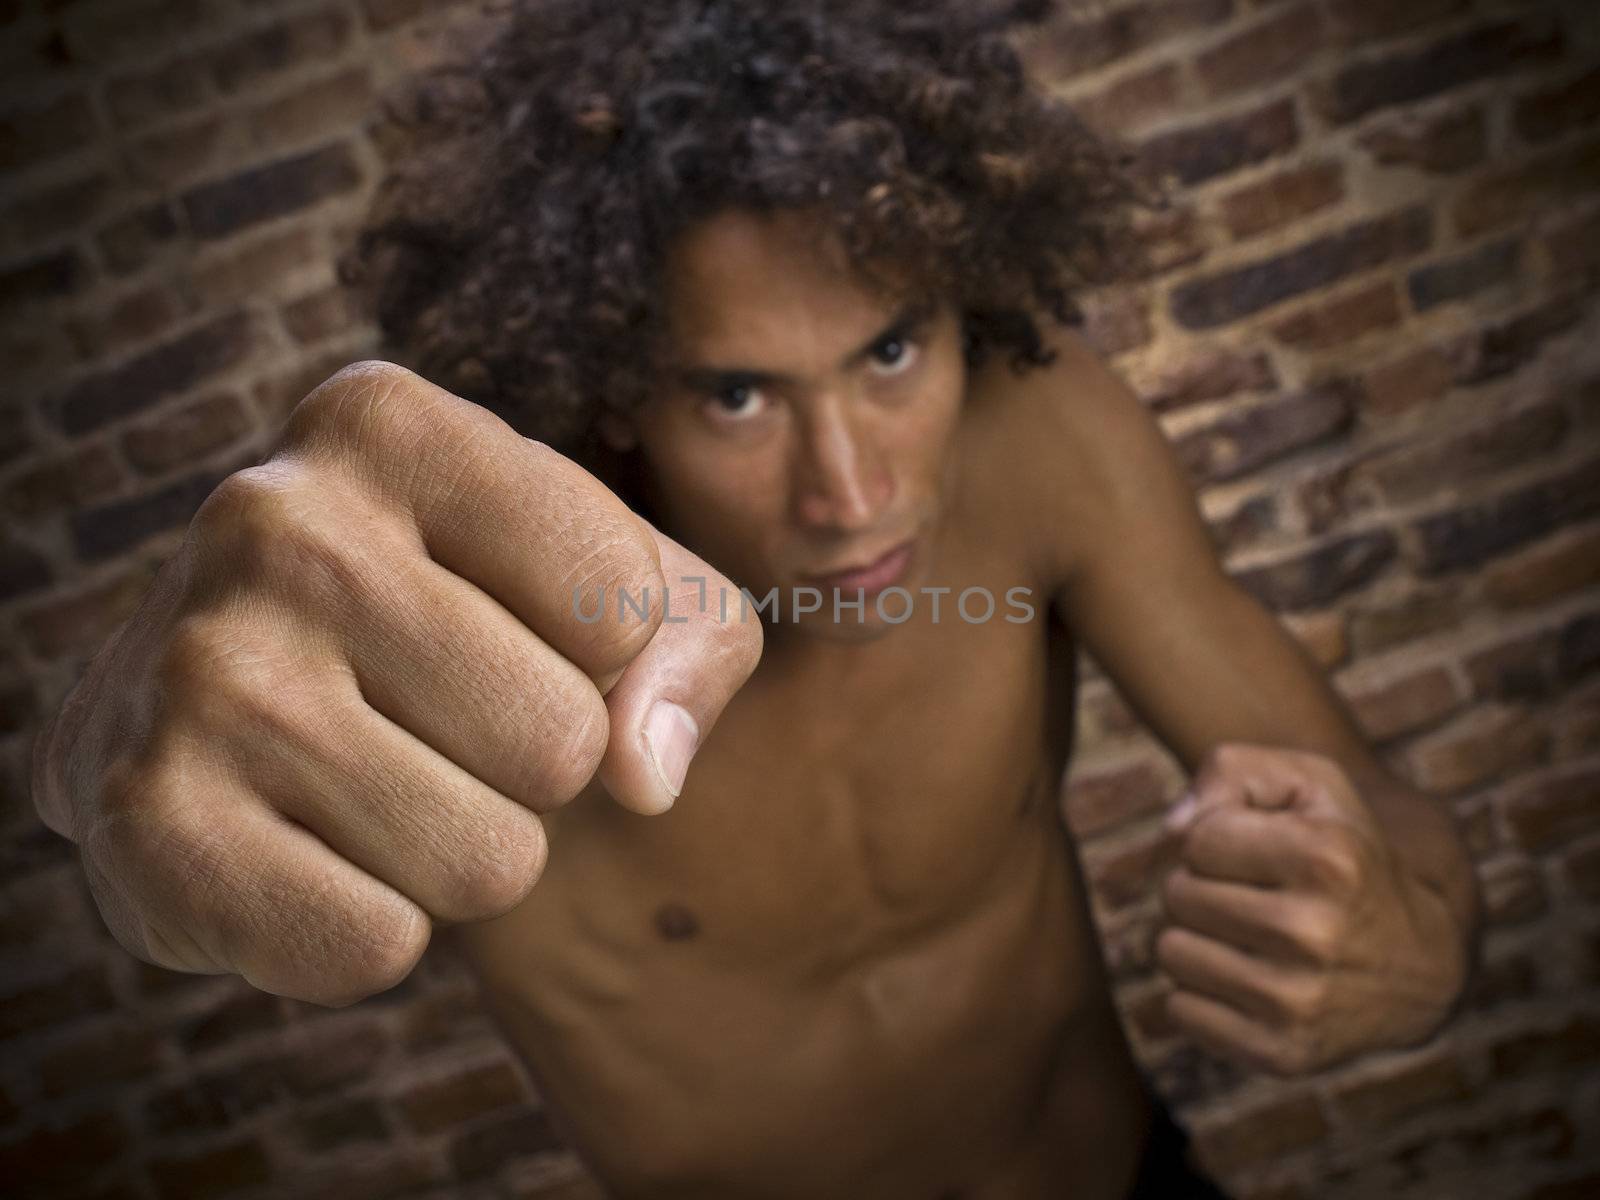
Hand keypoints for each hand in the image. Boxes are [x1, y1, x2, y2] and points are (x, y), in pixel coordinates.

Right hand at [30, 362, 761, 1006]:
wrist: (217, 698)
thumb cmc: (461, 616)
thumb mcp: (607, 579)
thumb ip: (695, 642)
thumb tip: (645, 773)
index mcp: (387, 423)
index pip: (624, 602)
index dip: (606, 652)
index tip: (523, 627)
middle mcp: (271, 520)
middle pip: (563, 744)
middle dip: (536, 767)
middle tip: (443, 724)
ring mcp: (196, 670)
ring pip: (487, 863)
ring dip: (462, 853)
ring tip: (375, 781)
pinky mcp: (144, 823)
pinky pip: (374, 947)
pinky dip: (371, 932)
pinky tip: (304, 849)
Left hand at [1156, 743, 1466, 1074]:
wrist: (1419, 963)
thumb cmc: (1345, 855)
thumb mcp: (1310, 785)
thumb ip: (1233, 770)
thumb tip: (1173, 830)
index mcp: (1326, 860)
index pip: (1196, 840)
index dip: (1215, 838)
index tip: (1255, 849)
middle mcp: (1314, 933)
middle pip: (1177, 895)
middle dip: (1200, 886)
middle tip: (1249, 893)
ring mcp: (1298, 1002)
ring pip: (1170, 952)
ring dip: (1195, 938)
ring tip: (1246, 934)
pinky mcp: (1282, 1053)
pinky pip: (1180, 1010)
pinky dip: (1200, 991)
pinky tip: (1246, 978)